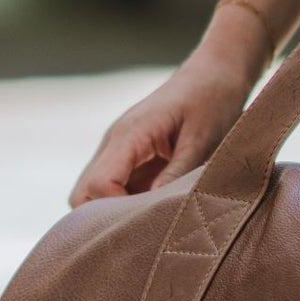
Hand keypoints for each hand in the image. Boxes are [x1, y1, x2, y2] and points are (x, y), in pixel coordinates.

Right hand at [67, 31, 260, 207]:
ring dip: (117, 211)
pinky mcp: (132, 156)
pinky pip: (116, 187)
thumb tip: (151, 210)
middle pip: (83, 194)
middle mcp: (115, 142)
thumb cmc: (213, 99)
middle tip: (145, 229)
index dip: (116, 211)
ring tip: (152, 221)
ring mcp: (120, 149)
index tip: (149, 221)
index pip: (98, 184)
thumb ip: (177, 173)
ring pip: (94, 193)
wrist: (216, 71)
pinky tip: (156, 209)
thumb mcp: (203, 139)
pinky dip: (128, 203)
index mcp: (130, 134)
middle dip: (104, 218)